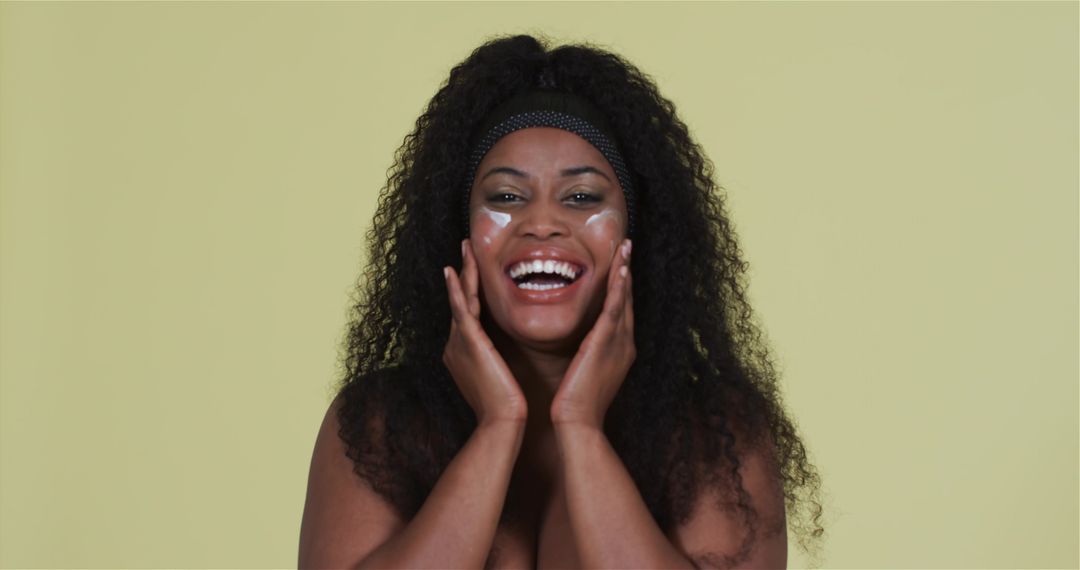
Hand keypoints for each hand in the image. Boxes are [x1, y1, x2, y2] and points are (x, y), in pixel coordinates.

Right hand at [443, 238, 527, 425]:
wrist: (502, 422)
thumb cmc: (504, 408)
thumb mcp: (498, 379)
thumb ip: (495, 362)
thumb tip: (501, 356)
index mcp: (462, 353)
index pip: (466, 314)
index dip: (468, 290)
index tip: (471, 271)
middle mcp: (455, 345)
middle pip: (460, 301)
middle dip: (462, 275)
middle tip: (464, 249)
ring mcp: (459, 343)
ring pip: (460, 299)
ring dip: (461, 272)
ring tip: (463, 249)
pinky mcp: (469, 343)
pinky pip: (462, 308)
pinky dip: (457, 289)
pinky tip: (452, 271)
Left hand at [550, 238, 635, 428]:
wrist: (578, 424)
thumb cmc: (576, 405)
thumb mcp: (586, 374)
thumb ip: (587, 356)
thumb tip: (582, 348)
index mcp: (619, 350)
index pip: (621, 311)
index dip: (622, 287)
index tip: (621, 265)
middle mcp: (624, 344)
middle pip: (626, 300)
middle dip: (627, 272)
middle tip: (627, 246)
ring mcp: (618, 343)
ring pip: (623, 299)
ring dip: (625, 271)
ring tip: (625, 248)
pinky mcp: (605, 344)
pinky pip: (614, 308)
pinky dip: (618, 288)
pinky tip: (620, 270)